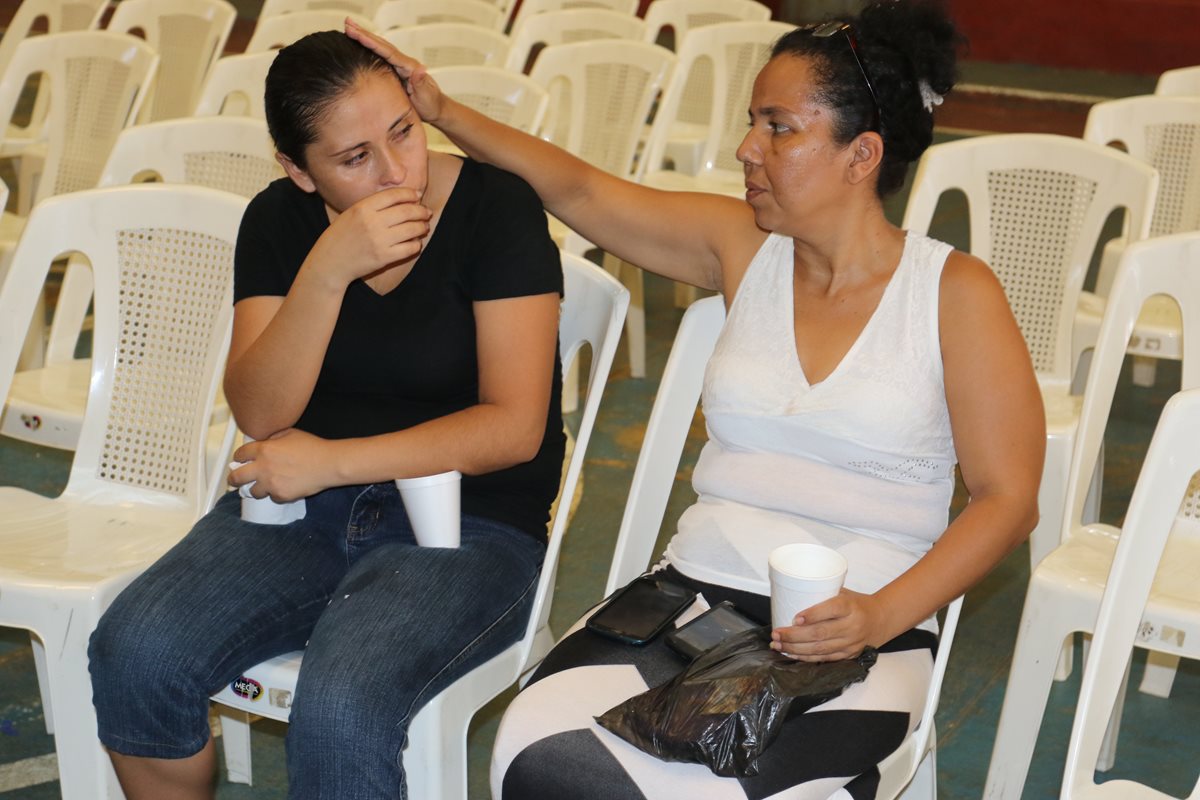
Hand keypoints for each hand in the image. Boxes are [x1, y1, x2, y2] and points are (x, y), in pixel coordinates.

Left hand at [228, 429, 336, 501]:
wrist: (328, 464)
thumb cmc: (313, 448)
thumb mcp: (290, 433)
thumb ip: (272, 438)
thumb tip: (265, 443)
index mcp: (264, 449)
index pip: (239, 455)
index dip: (238, 458)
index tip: (239, 461)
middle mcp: (263, 467)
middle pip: (236, 477)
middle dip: (233, 479)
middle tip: (235, 480)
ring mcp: (271, 483)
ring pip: (252, 491)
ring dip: (256, 488)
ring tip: (263, 486)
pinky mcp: (281, 495)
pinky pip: (272, 498)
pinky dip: (275, 494)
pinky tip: (283, 487)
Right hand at [307, 186, 431, 286]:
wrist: (330, 262)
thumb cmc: (342, 235)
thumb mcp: (351, 213)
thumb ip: (374, 205)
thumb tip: (404, 197)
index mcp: (363, 208)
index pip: (394, 195)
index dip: (410, 194)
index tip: (417, 196)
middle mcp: (372, 222)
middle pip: (407, 211)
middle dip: (421, 211)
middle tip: (426, 213)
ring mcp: (379, 240)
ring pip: (412, 229)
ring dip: (422, 227)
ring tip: (424, 227)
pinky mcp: (384, 257)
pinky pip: (410, 248)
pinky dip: (416, 245)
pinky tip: (415, 243)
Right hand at [344, 18, 445, 123]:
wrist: (436, 109)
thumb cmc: (431, 105)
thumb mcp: (427, 96)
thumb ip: (422, 83)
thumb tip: (421, 69)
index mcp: (409, 67)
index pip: (387, 52)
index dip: (371, 42)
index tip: (357, 33)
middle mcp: (404, 63)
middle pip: (381, 45)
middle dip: (364, 34)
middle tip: (347, 23)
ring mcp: (400, 66)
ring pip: (380, 48)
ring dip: (365, 37)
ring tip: (350, 28)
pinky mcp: (396, 71)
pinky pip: (380, 57)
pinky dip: (369, 48)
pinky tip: (360, 44)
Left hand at [770, 589, 884, 661]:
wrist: (880, 620)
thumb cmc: (855, 603)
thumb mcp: (843, 593)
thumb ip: (822, 594)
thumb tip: (790, 594)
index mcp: (850, 606)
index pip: (831, 609)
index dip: (812, 615)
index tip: (795, 618)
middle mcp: (852, 626)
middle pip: (820, 633)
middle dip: (794, 636)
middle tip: (776, 634)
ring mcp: (851, 643)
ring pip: (820, 649)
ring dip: (795, 649)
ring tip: (777, 645)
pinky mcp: (848, 655)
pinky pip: (824, 658)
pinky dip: (806, 657)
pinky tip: (791, 654)